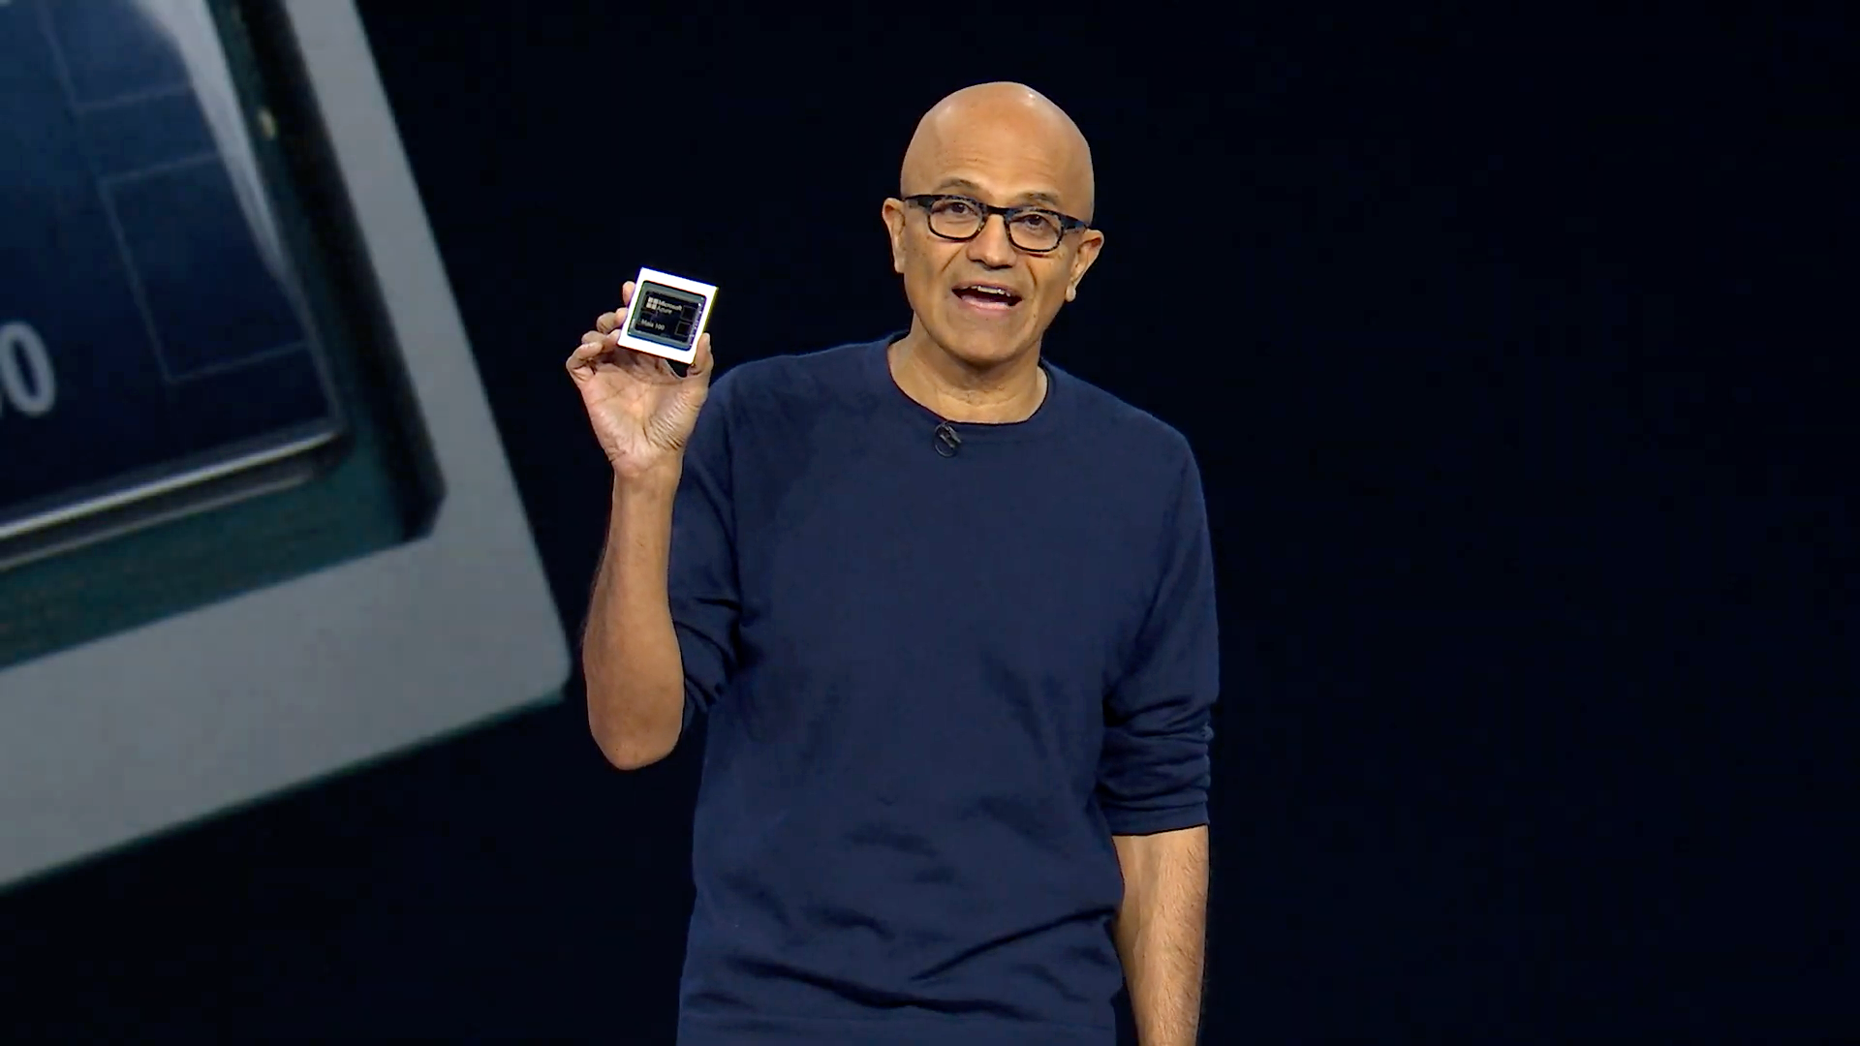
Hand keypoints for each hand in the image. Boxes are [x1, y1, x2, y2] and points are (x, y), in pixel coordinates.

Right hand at [566, 280, 714, 479]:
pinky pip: (578, 362)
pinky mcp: (590, 387)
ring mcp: (607, 374)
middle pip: (615, 327)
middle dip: (617, 315)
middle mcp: (627, 364)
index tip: (633, 289)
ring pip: (594, 339)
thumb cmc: (675, 426)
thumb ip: (701, 363)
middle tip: (624, 313)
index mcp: (650, 361)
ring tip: (615, 335)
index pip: (640, 327)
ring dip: (601, 330)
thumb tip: (704, 335)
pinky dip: (582, 350)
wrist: (653, 455)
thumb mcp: (695, 391)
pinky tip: (597, 348)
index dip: (635, 306)